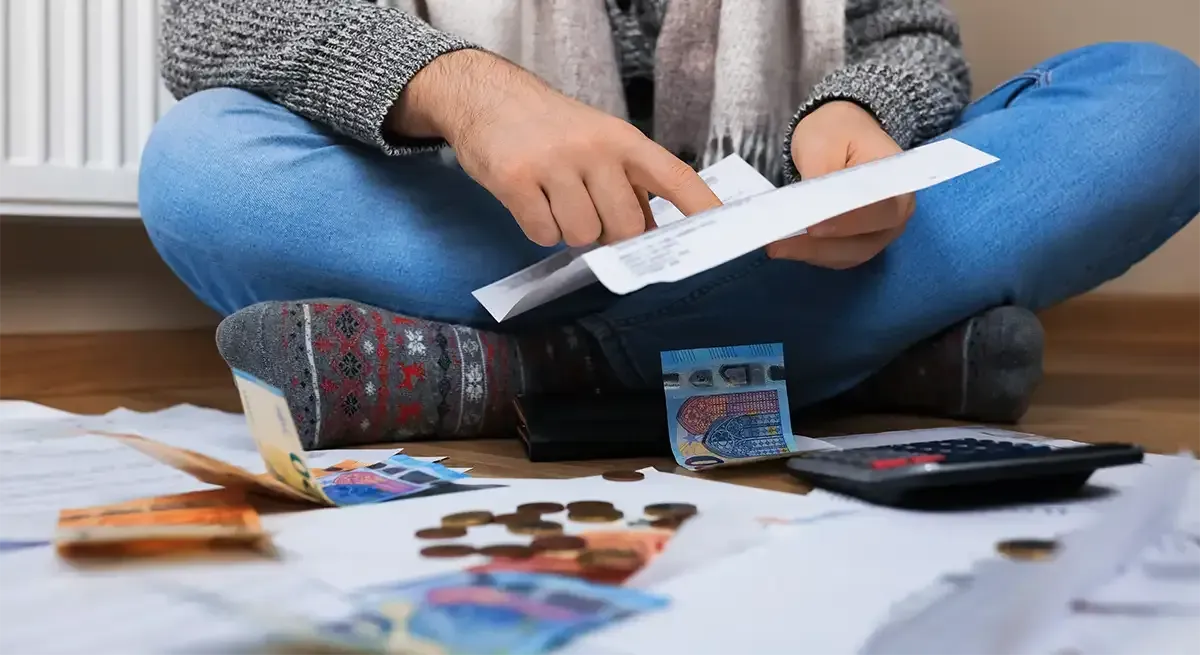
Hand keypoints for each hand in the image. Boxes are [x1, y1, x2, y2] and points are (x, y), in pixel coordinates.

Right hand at [389, 50, 720, 246]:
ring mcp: (554, 164)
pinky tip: (531, 202)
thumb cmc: (551, 128)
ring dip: (570, 231)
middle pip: (625, 227)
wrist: (486, 96)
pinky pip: (543, 234)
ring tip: (555, 201)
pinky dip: (539, 228)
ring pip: (583, 235)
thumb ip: (629, 186)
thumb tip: (652, 236)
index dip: (700, 206)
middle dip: (610, 235)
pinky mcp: (515, 180)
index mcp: (623, 141)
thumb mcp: (599, 143)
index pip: (673, 176)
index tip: (723, 227)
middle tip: (589, 211)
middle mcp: (594, 149)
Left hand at [767, 101, 914, 268]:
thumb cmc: (837, 131)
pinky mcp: (860, 242)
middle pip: (863, 241)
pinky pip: (837, 256)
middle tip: (779, 243)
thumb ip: (820, 176)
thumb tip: (808, 210)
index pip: (878, 210)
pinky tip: (786, 248)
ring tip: (775, 246)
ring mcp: (880, 232)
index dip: (847, 223)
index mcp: (897, 183)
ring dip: (810, 253)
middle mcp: (896, 215)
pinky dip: (811, 254)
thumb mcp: (822, 143)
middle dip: (819, 246)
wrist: (842, 131)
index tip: (813, 228)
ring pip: (847, 255)